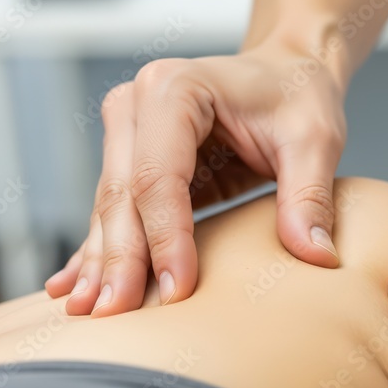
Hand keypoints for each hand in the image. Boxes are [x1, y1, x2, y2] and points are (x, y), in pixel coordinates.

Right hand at [45, 43, 346, 315]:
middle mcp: (137, 105)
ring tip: (91, 313)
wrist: (286, 72)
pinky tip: (72, 286)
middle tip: (116, 315)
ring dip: (103, 262)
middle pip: (123, 194)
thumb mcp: (315, 140)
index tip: (177, 290)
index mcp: (175, 89)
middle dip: (120, 259)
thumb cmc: (297, 96)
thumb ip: (310, 196)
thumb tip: (316, 256)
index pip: (159, 176)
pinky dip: (97, 249)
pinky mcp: (131, 156)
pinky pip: (113, 209)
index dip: (166, 237)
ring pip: (111, 208)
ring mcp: (127, 129)